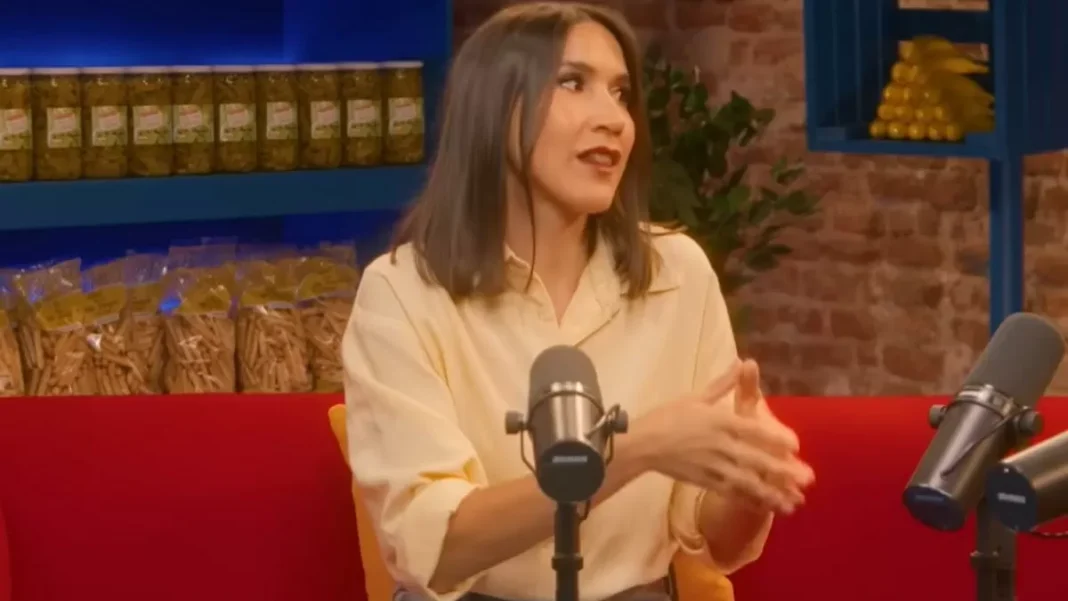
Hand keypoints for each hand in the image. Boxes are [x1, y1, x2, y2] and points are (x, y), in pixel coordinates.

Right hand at [632, 360, 813, 513]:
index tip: (795, 446)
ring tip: (793, 502)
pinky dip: (751, 500)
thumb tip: (743, 362)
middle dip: (783, 471)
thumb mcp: (695, 396)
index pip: (753, 431)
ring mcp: (713, 466)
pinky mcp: (706, 481)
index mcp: (719, 421)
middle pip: (756, 459)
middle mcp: (720, 445)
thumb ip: (723, 384)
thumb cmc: (668, 416)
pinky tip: (766, 506)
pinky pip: (732, 493)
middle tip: (807, 479)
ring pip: (748, 481)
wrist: (643, 444)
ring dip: (772, 492)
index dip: (775, 439)